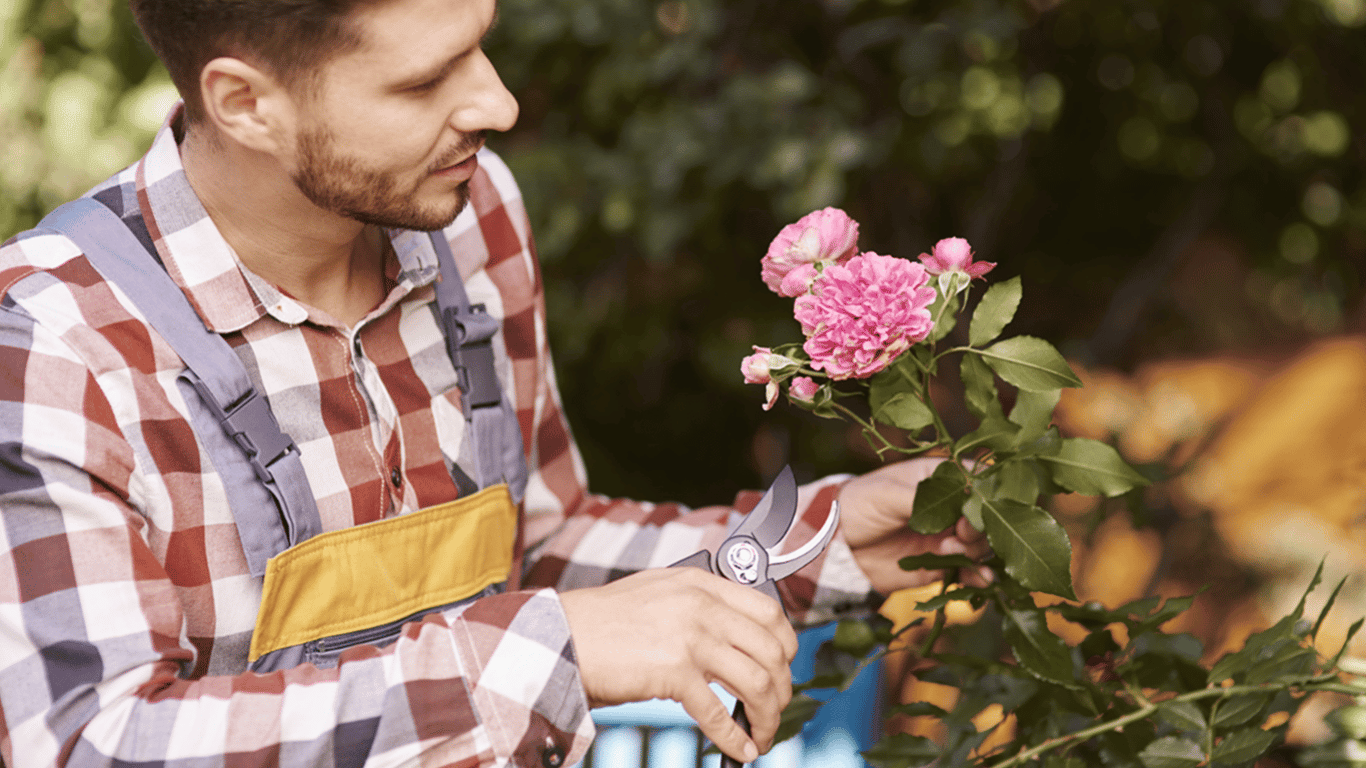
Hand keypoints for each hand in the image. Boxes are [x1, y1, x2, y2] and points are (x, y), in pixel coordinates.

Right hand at [560, 568, 798, 763]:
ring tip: (763, 734)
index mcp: (700, 583)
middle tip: (776, 707)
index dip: (786, 643)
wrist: (561, 636)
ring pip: (755, 683)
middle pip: (770, 650)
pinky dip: (735, 738)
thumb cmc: (604, 621)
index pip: (768, 610)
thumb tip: (735, 636)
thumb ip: (697, 604)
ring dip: (767, 716)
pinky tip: (742, 750)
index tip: (785, 664)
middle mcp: (701, 605)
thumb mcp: (659, 593)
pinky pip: (718, 713)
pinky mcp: (672, 672)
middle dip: (782, 687)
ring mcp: (688, 637)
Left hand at [837, 457, 990, 593]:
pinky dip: (977, 577)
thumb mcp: (887, 494)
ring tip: (949, 551)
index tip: (974, 506)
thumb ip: (922, 499)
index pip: (976, 481)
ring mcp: (946, 536)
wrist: (836, 545)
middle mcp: (949, 507)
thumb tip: (960, 504)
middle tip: (960, 532)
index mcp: (939, 478)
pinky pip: (967, 571)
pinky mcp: (940, 564)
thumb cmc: (858, 505)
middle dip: (978, 526)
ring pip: (979, 544)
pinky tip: (979, 580)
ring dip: (974, 550)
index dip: (984, 494)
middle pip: (983, 516)